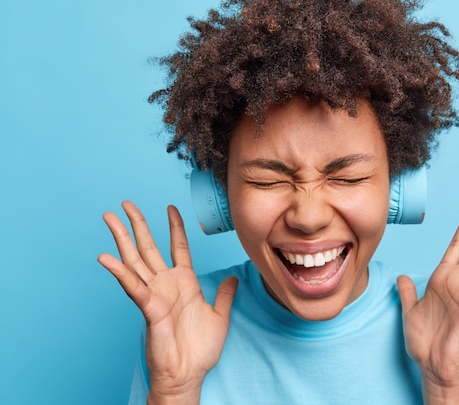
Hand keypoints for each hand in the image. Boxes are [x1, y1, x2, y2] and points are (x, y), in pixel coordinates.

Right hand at [97, 202, 237, 403]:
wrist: (188, 374)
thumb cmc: (200, 349)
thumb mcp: (219, 315)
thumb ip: (224, 294)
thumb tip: (233, 277)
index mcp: (184, 282)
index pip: (178, 247)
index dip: (174, 227)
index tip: (170, 207)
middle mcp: (166, 284)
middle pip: (148, 247)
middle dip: (137, 225)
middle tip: (125, 204)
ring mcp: (155, 294)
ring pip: (135, 260)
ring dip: (121, 239)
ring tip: (108, 218)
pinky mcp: (149, 307)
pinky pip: (133, 286)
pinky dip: (120, 272)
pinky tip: (106, 258)